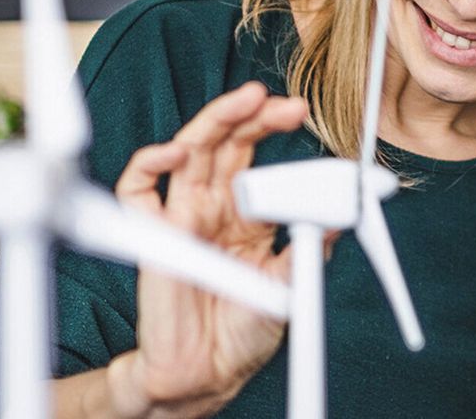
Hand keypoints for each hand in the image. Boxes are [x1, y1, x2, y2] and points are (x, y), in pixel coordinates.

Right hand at [109, 81, 308, 416]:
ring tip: (244, 102)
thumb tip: (337, 213)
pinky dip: (151, 162)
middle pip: (224, 142)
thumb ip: (309, 245)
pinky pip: (137, 189)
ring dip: (215, 120)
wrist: (210, 373)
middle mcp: (211, 206)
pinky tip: (176, 153)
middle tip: (279, 102)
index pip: (253, 153)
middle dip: (251, 115)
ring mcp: (180, 216)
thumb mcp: (290, 282)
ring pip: (188, 150)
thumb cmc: (245, 328)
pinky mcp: (152, 236)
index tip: (297, 112)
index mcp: (244, 212)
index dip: (270, 127)